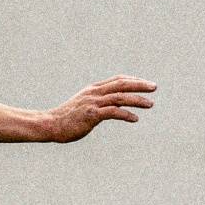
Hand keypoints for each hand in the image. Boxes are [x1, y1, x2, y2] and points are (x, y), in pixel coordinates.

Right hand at [40, 77, 155, 141]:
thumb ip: (97, 102)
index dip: (133, 80)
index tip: (145, 83)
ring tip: (150, 104)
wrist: (51, 124)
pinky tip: (135, 119)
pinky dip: (126, 114)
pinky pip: (113, 112)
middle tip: (154, 87)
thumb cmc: (67, 118)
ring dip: (137, 99)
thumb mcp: (83, 105)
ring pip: (120, 97)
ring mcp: (93, 103)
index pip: (117, 80)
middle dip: (139, 85)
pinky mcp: (91, 115)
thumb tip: (111, 106)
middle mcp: (94, 93)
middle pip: (121, 84)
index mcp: (93, 89)